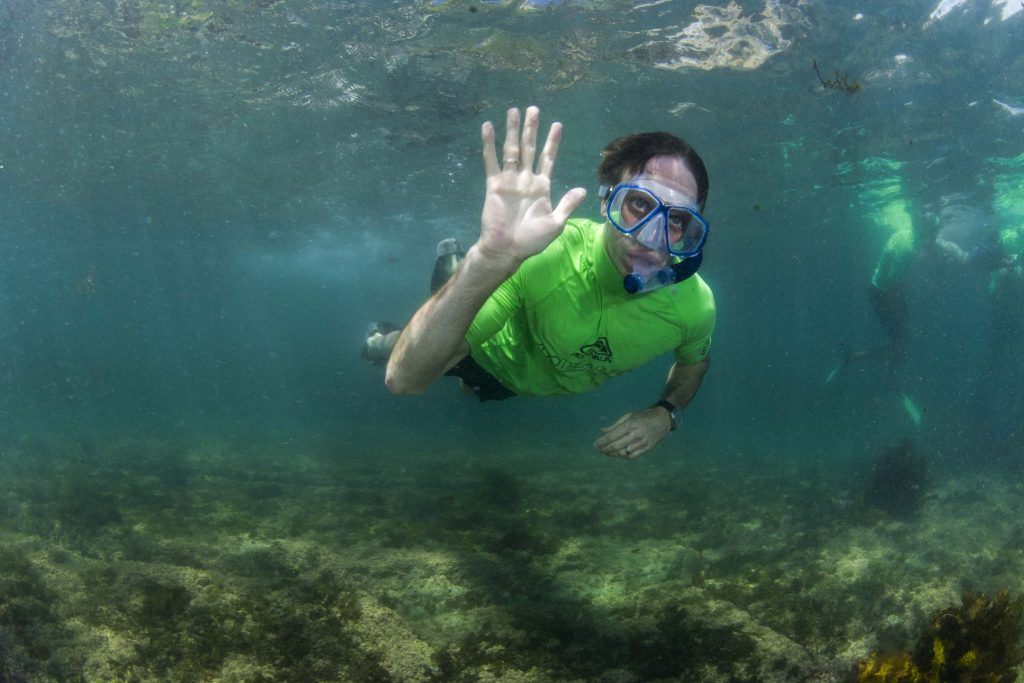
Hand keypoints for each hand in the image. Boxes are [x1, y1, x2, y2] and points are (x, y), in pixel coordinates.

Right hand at [476, 106, 586, 268]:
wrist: (507, 249)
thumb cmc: (532, 240)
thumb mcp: (556, 223)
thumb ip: (567, 204)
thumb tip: (583, 189)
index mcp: (542, 186)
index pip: (548, 158)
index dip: (552, 142)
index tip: (557, 125)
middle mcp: (526, 179)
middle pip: (530, 148)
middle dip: (532, 129)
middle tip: (533, 108)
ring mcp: (510, 180)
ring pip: (512, 150)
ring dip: (512, 131)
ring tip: (513, 111)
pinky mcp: (494, 184)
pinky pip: (491, 161)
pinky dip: (489, 144)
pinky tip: (488, 127)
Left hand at [593, 407, 671, 459]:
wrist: (663, 418)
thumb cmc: (644, 416)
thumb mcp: (629, 415)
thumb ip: (615, 425)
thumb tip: (602, 431)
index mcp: (630, 424)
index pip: (612, 436)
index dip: (601, 442)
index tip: (595, 445)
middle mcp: (636, 433)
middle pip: (616, 445)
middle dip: (604, 449)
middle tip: (598, 449)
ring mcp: (642, 442)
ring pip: (623, 452)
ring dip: (612, 454)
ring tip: (606, 452)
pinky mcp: (648, 448)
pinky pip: (632, 456)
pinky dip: (623, 456)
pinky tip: (617, 454)